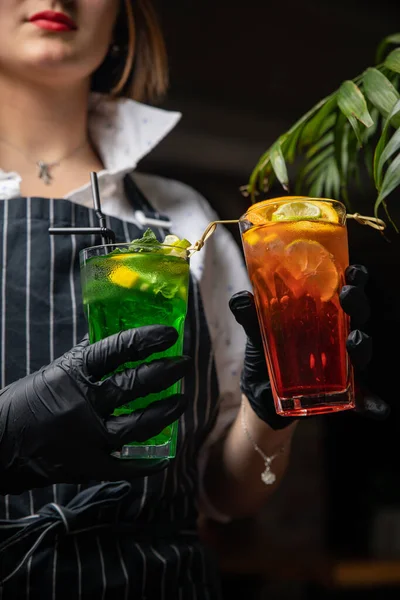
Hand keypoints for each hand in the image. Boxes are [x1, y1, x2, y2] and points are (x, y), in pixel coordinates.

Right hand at [0, 326, 190, 493]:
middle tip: (183, 363)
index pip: (117, 350)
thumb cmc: (26, 403)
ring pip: (138, 425)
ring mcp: (87, 437)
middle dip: (165, 372)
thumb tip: (119, 337)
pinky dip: (149, 463)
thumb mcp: (55, 372)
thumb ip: (88, 359)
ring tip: (181, 400)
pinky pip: (126, 466)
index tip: (169, 334)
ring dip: (165, 412)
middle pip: (134, 385)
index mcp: (72, 373)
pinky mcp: (87, 466)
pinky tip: (166, 457)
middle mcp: (82, 403)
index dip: (146, 340)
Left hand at [229, 264, 388, 429]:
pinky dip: (374, 403)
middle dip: (358, 303)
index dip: (355, 278)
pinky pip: (365, 398)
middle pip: (359, 315)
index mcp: (323, 314)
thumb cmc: (265, 353)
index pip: (345, 290)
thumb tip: (240, 298)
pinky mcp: (343, 392)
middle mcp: (338, 335)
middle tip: (347, 296)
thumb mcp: (257, 333)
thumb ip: (250, 316)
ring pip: (362, 351)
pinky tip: (380, 408)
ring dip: (363, 345)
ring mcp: (343, 364)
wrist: (261, 392)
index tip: (352, 270)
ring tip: (354, 339)